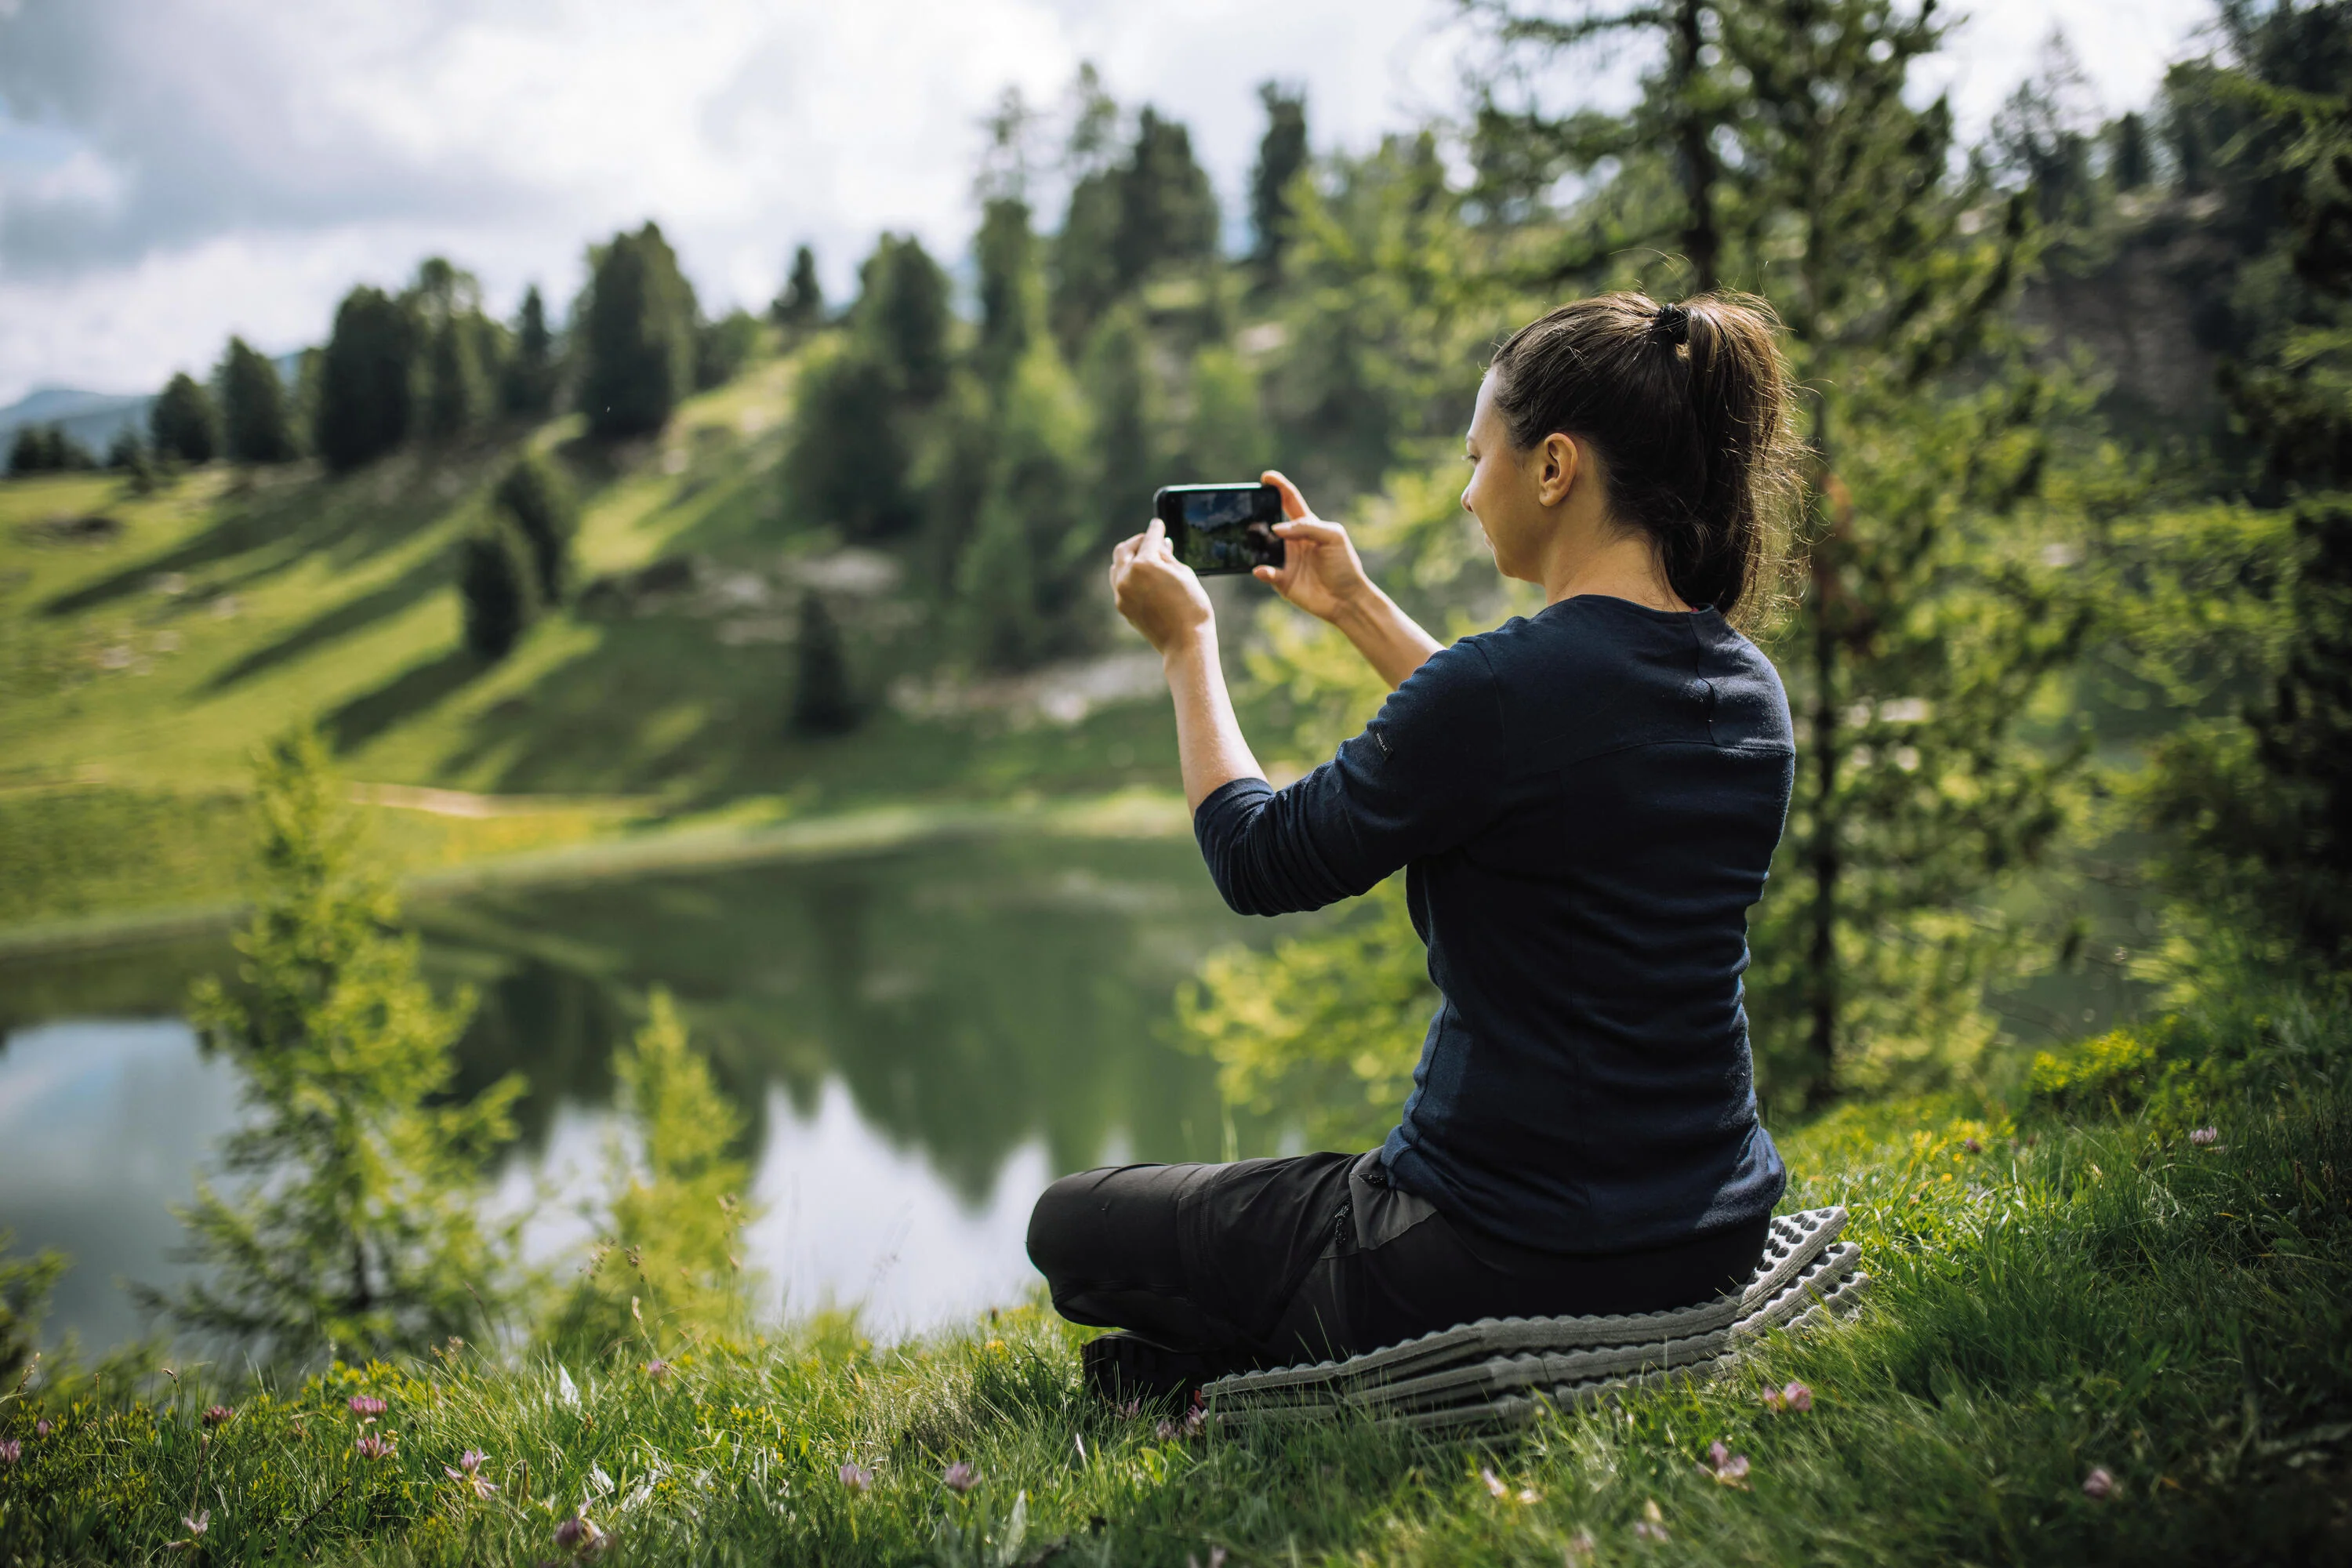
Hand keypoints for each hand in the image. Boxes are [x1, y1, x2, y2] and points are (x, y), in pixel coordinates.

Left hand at [1110, 518, 1215, 655]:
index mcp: (1145, 564)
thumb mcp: (1184, 574)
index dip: (1156, 529)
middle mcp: (1127, 576)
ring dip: (1130, 558)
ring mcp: (1121, 593)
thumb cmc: (1192, 607)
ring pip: (1117, 566)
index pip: (1149, 539)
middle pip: (1124, 549)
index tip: (1158, 523)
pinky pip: (1119, 583)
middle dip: (1138, 542)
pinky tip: (1143, 578)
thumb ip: (1167, 557)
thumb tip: (1160, 546)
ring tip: (1147, 561)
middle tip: (1150, 541)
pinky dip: (1129, 576)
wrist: (1185, 642)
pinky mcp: (1122, 606)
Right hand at [1254, 469, 1375, 625]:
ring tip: (1250, 537)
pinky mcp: (1282, 581)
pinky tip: (1262, 569)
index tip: (1266, 477)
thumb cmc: (1344, 564)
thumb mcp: (1333, 537)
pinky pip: (1266, 573)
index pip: (1290, 501)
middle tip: (1249, 508)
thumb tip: (1277, 528)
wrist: (1348, 598)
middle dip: (1258, 513)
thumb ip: (1308, 527)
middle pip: (1270, 522)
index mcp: (1306, 525)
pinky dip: (1262, 570)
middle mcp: (1292, 541)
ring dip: (1254, 542)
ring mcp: (1285, 560)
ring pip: (1262, 547)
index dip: (1279, 487)